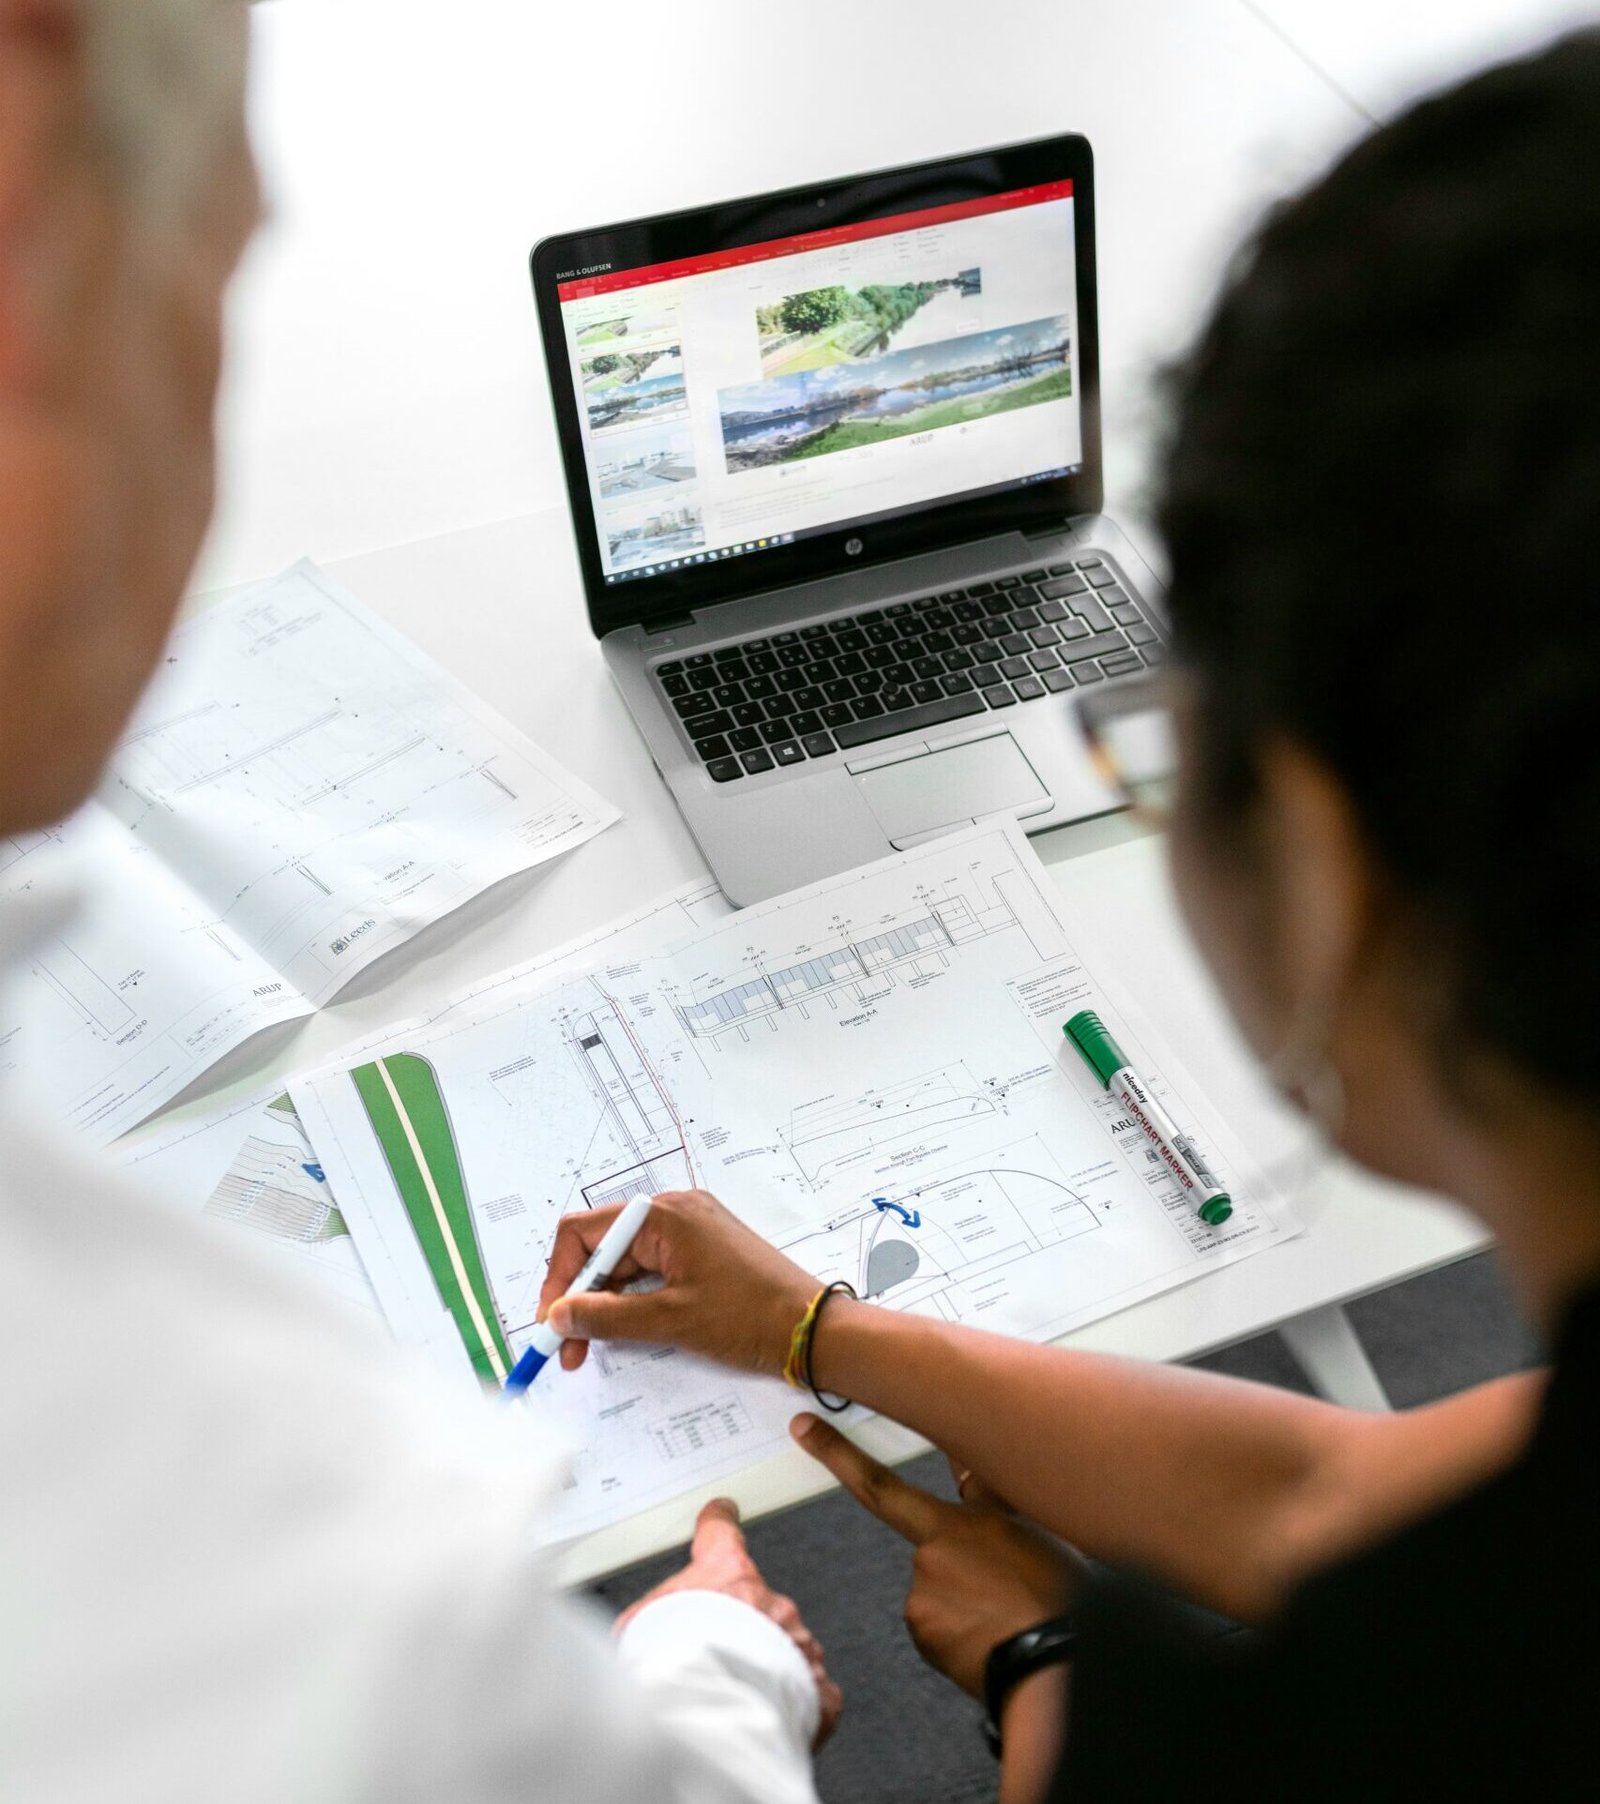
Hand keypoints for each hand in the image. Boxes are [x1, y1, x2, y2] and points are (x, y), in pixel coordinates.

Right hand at [538, 1190, 818, 1376]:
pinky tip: (626, 1330)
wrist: (812, 1329)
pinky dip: (633, 1299)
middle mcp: (675, 1212)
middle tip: (570, 1348)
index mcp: (665, 1215)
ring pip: (626, 1262)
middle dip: (580, 1297)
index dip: (560, 1278)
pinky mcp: (703, 1251)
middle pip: (603, 1247)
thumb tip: (559, 1315)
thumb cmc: (751, 1318)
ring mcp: (691, 1230)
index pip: (584, 1232)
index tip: (551, 1322)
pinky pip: (651, 1268)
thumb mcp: (670, 1320)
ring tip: (594, 1347)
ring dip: (605, 1302)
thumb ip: (607, 1316)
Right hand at [618, 1497, 842, 1748]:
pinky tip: (775, 1712)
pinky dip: (798, 1701)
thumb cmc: (677, 1665)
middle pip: (756, 1603)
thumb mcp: (638, 1629)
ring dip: (769, 1665)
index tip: (721, 1513)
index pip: (722, 1534)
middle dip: (741, 1626)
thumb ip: (641, 1623)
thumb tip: (626, 1635)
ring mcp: (798, 1642)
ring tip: (740, 1693)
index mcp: (728, 1576)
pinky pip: (813, 1689)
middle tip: (717, 1655)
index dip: (719, 1521)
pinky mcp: (816, 1686)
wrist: (712, 1711)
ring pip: (787, 1646)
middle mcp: (770, 1603)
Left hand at [792, 1414, 1080, 1698]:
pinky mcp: (920, 1631)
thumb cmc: (1058, 1600)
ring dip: (962, 1601)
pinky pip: (933, 1625)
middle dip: (949, 1555)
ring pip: (934, 1589)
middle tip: (998, 1584)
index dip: (838, 1454)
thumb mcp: (1034, 1532)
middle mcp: (932, 1553)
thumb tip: (969, 1471)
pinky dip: (957, 1631)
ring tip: (1005, 1616)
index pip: (882, 1482)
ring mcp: (922, 1593)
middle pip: (929, 1548)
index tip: (803, 1432)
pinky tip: (990, 1638)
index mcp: (960, 1522)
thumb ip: (989, 1500)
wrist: (1056, 1667)